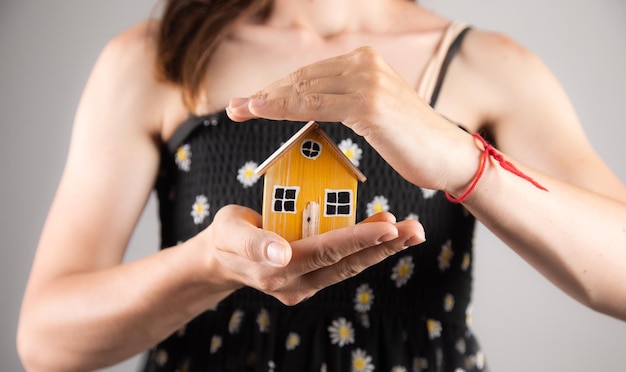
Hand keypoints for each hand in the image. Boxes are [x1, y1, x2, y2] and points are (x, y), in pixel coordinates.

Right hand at [202, 205, 423, 304]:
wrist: (221, 260)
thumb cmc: (226, 236)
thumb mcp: (229, 231)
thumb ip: (253, 241)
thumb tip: (281, 254)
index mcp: (275, 268)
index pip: (325, 251)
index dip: (358, 239)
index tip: (389, 226)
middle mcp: (294, 283)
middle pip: (346, 263)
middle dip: (384, 246)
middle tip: (416, 229)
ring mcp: (304, 286)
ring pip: (349, 267)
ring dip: (382, 250)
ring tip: (411, 232)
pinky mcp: (309, 282)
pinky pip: (341, 266)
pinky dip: (366, 250)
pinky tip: (386, 235)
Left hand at [226, 46, 474, 192]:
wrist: (449, 157)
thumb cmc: (412, 142)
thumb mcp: (376, 112)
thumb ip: (348, 100)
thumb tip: (316, 103)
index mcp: (366, 61)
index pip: (311, 74)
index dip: (277, 88)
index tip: (250, 101)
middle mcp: (365, 63)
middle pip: (302, 78)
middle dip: (265, 94)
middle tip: (234, 107)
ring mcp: (367, 81)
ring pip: (304, 89)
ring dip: (266, 101)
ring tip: (239, 110)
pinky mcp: (369, 104)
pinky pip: (315, 105)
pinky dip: (284, 108)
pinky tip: (262, 112)